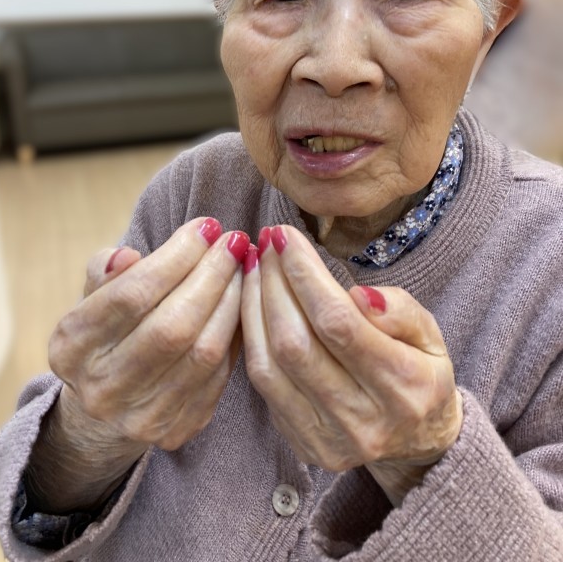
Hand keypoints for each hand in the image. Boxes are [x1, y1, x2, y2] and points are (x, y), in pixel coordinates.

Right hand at [49, 217, 249, 451]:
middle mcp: (100, 388)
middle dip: (212, 275)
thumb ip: (106, 270)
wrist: (106, 403)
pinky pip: (220, 376)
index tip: (207, 226)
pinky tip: (244, 303)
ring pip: (204, 352)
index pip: (132, 294)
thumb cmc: (108, 329)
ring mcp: (139, 417)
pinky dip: (237, 334)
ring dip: (233, 301)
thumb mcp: (94, 295)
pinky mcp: (175, 432)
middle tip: (235, 242)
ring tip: (244, 267)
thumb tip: (127, 256)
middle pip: (173, 326)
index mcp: (71, 345)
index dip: (176, 256)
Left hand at [241, 225, 461, 503]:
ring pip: (271, 365)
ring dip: (253, 306)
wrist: (418, 441)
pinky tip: (250, 302)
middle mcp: (364, 420)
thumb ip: (400, 311)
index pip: (339, 322)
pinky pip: (262, 385)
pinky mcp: (302, 445)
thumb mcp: (430, 334)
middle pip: (297, 342)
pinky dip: (250, 337)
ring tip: (253, 266)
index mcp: (404, 385)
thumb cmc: (420, 371)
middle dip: (273, 283)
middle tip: (266, 242)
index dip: (304, 274)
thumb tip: (357, 295)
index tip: (285, 236)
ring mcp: (329, 439)